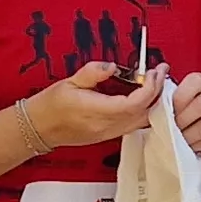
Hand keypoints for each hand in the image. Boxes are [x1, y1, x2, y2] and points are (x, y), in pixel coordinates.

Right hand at [21, 62, 159, 148]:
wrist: (40, 128)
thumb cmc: (51, 106)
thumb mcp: (69, 82)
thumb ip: (93, 73)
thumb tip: (112, 66)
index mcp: (97, 111)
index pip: (134, 103)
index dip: (149, 87)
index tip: (153, 71)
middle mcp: (107, 126)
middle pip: (144, 112)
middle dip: (157, 91)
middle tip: (160, 71)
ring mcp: (109, 133)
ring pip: (143, 121)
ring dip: (153, 102)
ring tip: (156, 82)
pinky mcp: (109, 135)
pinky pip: (135, 125)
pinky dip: (145, 110)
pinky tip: (146, 96)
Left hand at [168, 71, 200, 153]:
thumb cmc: (191, 105)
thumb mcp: (181, 96)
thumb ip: (168, 96)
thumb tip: (150, 99)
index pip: (194, 83)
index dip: (179, 99)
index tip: (167, 112)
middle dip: (182, 120)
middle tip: (171, 129)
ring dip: (189, 136)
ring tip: (178, 140)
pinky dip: (198, 144)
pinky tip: (190, 145)